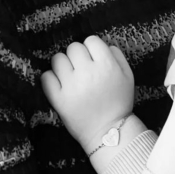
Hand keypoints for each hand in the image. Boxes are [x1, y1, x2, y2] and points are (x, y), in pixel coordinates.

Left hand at [41, 36, 134, 150]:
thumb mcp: (128, 76)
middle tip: (81, 68)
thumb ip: (117, 56)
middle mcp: (88, 72)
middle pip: (73, 47)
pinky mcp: (58, 99)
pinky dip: (50, 78)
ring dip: (63, 65)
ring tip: (70, 76)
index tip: (93, 58)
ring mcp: (71, 85)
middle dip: (77, 56)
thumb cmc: (119, 102)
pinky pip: (46, 77)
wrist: (109, 133)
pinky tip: (59, 84)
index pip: (91, 40)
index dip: (92, 48)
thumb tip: (103, 44)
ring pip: (58, 59)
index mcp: (106, 65)